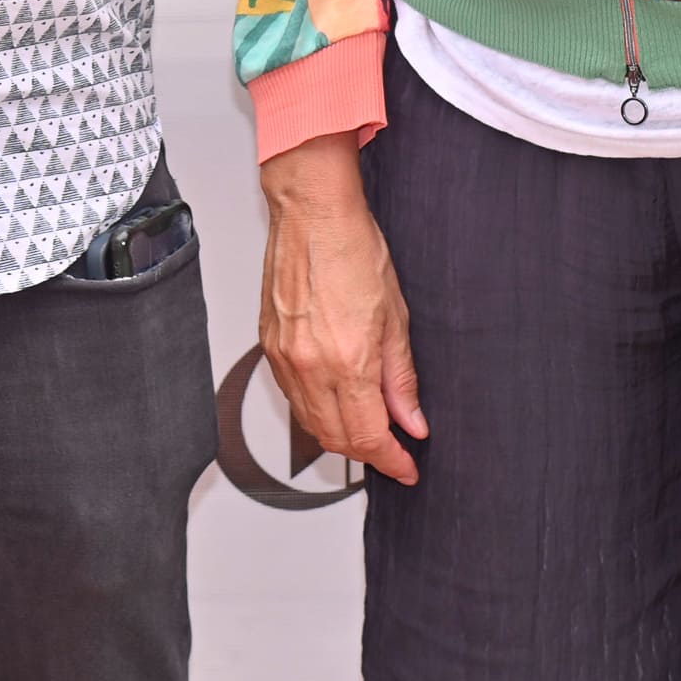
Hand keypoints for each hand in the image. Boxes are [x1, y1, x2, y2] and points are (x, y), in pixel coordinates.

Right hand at [256, 134, 425, 486]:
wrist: (312, 214)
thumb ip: (401, 378)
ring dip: (340, 436)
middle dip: (367, 453)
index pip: (369, 437)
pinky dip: (315, 411)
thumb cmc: (352, 248)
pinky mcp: (269, 346)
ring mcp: (284, 358)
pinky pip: (292, 397)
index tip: (407, 466)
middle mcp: (310, 367)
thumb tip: (411, 419)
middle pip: (336, 439)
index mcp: (347, 362)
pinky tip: (335, 401)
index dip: (392, 461)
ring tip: (368, 427)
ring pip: (310, 424)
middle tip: (393, 449)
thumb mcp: (396, 318)